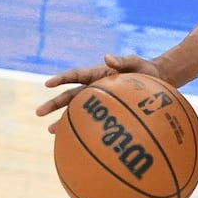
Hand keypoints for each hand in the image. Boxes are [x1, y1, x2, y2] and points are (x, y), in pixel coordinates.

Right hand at [35, 54, 164, 132]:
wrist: (158, 80)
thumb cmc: (145, 69)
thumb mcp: (136, 62)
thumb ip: (122, 60)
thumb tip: (107, 57)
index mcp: (97, 74)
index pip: (75, 76)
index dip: (61, 79)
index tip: (48, 84)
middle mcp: (94, 87)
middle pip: (69, 96)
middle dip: (54, 104)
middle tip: (39, 112)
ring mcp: (99, 101)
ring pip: (77, 111)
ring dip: (63, 120)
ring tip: (51, 131)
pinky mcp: (108, 111)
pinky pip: (94, 120)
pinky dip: (84, 128)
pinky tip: (76, 140)